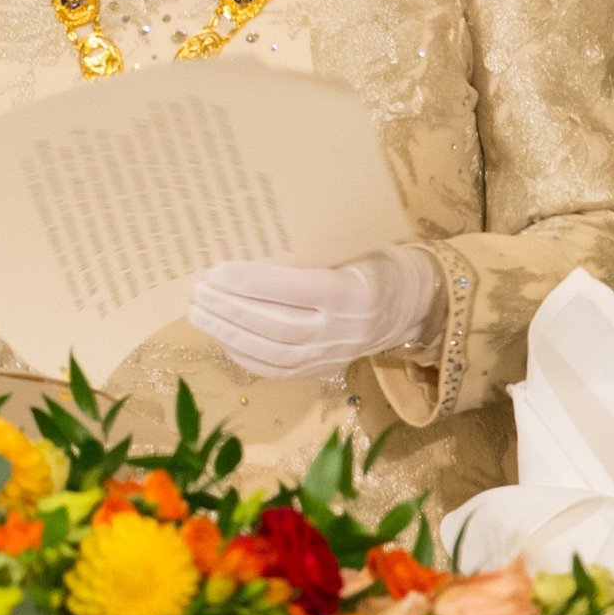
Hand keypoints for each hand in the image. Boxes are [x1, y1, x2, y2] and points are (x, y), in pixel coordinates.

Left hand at [189, 246, 442, 379]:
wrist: (414, 302)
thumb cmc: (376, 260)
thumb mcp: (355, 245)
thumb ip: (312, 251)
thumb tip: (251, 243)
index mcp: (354, 290)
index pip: (294, 289)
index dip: (252, 282)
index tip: (218, 270)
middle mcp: (344, 328)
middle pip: (278, 325)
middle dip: (231, 310)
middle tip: (198, 291)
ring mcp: (335, 353)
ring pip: (275, 352)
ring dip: (231, 334)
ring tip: (200, 314)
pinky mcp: (328, 369)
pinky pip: (282, 371)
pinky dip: (248, 359)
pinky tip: (225, 342)